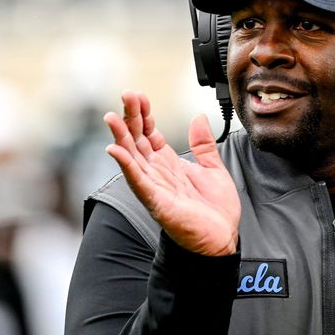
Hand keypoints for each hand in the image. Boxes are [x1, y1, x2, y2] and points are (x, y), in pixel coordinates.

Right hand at [104, 90, 240, 255]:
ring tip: (112, 117)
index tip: (139, 96)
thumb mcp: (213, 169)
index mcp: (169, 164)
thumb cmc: (215, 210)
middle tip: (126, 95)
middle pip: (138, 140)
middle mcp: (157, 173)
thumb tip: (198, 118)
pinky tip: (116, 150)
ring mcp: (154, 186)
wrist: (221, 239)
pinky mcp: (156, 201)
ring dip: (121, 136)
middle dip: (131, 117)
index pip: (150, 133)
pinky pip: (138, 180)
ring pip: (132, 157)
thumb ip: (203, 144)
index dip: (144, 114)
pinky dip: (126, 164)